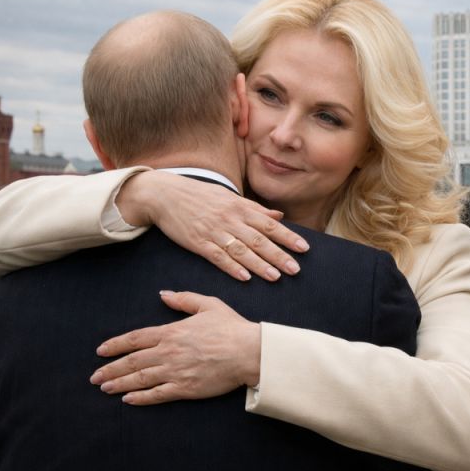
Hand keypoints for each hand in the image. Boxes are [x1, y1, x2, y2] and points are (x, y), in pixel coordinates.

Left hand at [89, 291, 261, 404]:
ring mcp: (175, 371)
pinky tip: (128, 400)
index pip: (135, 338)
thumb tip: (163, 294)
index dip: (115, 345)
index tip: (100, 351)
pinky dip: (140, 398)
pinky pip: (157, 394)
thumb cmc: (231, 327)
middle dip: (110, 369)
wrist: (249, 351)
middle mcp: (168, 352)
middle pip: (132, 361)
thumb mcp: (208, 304)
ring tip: (104, 388)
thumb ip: (183, 299)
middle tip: (94, 376)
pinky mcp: (185, 388)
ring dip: (119, 384)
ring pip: (140, 378)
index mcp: (172, 331)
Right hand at [116, 170, 308, 281]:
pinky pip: (217, 256)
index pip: (269, 224)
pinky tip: (245, 277)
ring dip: (259, 264)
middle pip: (259, 239)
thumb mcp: (229, 197)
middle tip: (295, 269)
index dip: (288, 237)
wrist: (165, 193)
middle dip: (279, 255)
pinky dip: (232, 267)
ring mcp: (214, 231)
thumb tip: (278, 216)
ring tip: (276, 277)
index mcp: (240, 207)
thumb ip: (255, 209)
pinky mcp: (198, 242)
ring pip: (241, 250)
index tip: (304, 248)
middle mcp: (230, 218)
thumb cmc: (200, 195)